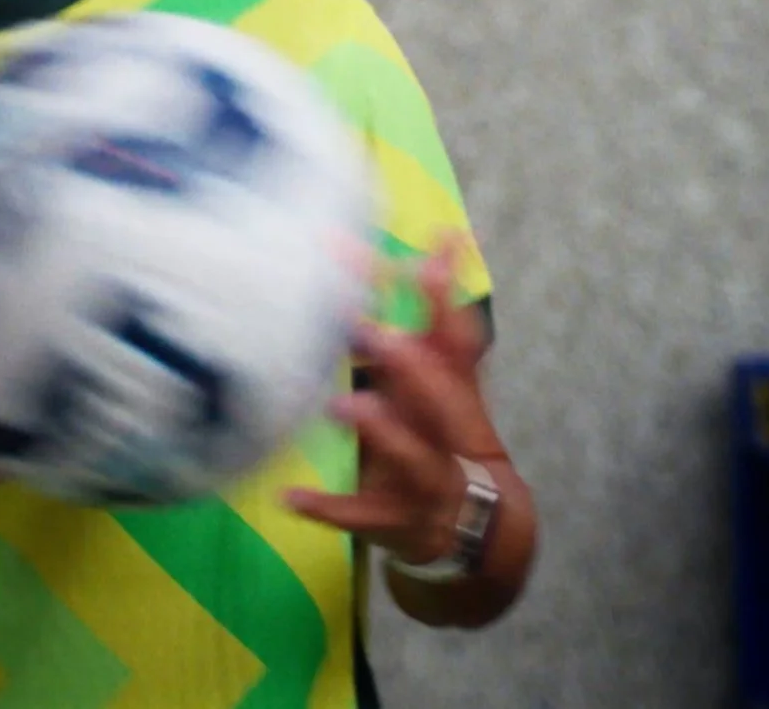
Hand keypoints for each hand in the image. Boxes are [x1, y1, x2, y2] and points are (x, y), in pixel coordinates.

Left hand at [283, 233, 502, 563]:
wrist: (479, 527)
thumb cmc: (446, 438)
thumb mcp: (450, 382)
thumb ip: (438, 318)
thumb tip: (441, 241)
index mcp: (456, 394)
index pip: (454, 337)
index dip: (439, 293)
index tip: (425, 243)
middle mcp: (447, 433)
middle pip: (439, 396)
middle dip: (411, 364)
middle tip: (371, 332)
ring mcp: (428, 479)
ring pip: (414, 456)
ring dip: (381, 431)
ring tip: (342, 405)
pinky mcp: (397, 520)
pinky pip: (361, 516)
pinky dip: (327, 507)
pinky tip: (289, 495)